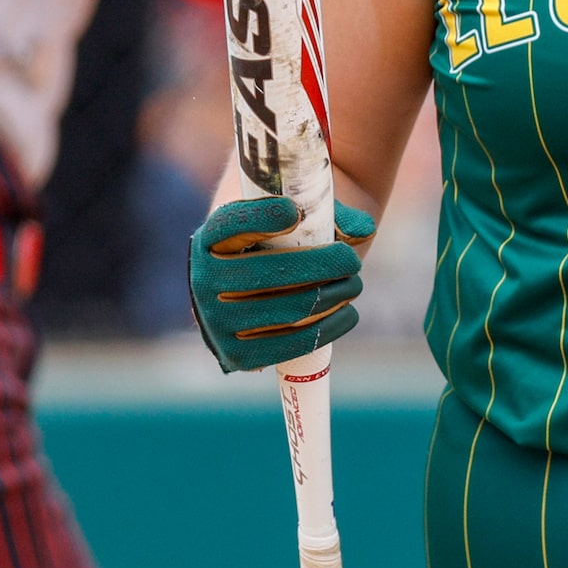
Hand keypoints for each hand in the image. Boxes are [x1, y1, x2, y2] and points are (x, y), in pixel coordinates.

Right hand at [189, 194, 373, 371]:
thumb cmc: (272, 246)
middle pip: (270, 272)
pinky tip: (348, 314)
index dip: (260, 217)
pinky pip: (288, 346)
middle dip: (321, 265)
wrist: (246, 292)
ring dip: (331, 297)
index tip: (294, 212)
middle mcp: (203, 281)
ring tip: (354, 285)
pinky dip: (326, 330)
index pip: (230, 224)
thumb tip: (364, 230)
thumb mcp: (286, 221)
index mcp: (209, 239)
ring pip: (288, 310)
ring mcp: (216, 322)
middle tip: (351, 261)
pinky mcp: (236, 355)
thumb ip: (324, 213)